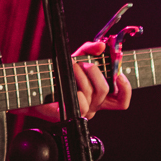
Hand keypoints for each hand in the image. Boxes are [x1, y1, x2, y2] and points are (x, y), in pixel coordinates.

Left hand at [17, 40, 132, 121]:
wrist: (35, 83)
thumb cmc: (58, 72)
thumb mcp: (77, 57)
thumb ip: (90, 50)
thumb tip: (102, 46)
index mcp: (100, 95)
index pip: (122, 100)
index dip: (126, 87)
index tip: (119, 73)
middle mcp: (94, 105)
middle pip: (109, 93)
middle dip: (98, 73)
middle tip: (85, 63)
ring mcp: (82, 111)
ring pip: (94, 94)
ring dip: (83, 76)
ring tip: (73, 66)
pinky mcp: (69, 114)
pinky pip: (81, 103)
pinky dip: (75, 88)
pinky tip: (66, 81)